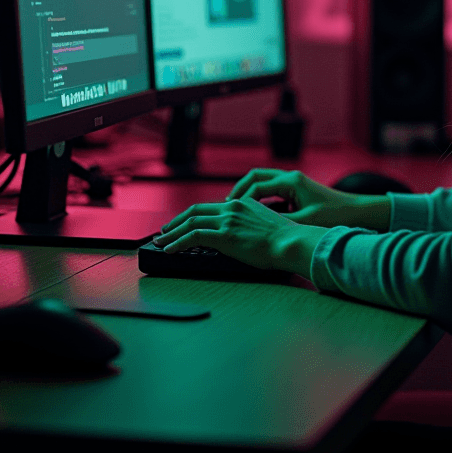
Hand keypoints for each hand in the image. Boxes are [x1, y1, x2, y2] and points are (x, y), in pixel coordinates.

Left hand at [152, 197, 325, 276]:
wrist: (291, 242)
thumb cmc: (285, 239)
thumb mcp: (266, 223)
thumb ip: (251, 223)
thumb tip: (242, 235)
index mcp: (243, 203)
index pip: (211, 207)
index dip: (193, 215)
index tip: (184, 223)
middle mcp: (232, 207)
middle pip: (196, 211)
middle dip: (177, 221)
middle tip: (165, 230)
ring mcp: (227, 220)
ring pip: (190, 222)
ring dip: (172, 233)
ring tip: (160, 242)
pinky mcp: (224, 235)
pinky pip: (193, 236)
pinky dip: (178, 242)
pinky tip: (170, 249)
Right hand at [225, 168, 385, 229]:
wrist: (359, 212)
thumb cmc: (335, 216)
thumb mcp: (306, 221)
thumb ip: (281, 223)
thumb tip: (258, 229)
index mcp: (291, 181)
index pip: (257, 186)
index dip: (240, 199)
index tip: (228, 212)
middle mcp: (291, 177)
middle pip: (256, 176)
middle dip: (240, 189)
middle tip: (226, 205)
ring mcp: (294, 182)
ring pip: (263, 181)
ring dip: (249, 192)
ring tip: (235, 208)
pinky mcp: (298, 191)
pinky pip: (272, 189)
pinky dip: (260, 197)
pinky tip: (254, 213)